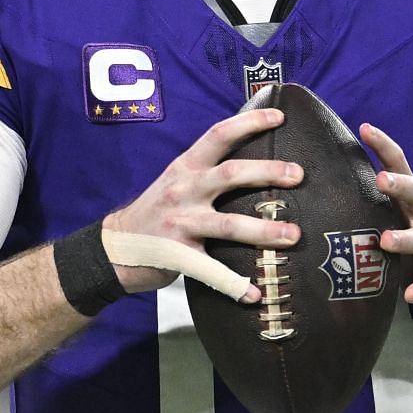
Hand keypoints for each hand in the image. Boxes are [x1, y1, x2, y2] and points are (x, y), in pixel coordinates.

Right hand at [105, 107, 303, 298]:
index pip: (218, 135)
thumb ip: (208, 173)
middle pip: (230, 174)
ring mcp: (180, 223)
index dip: (248, 123)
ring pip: (228, 224)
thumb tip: (256, 166)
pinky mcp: (176, 255)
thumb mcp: (177, 182)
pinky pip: (211, 271)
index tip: (278, 117)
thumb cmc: (155, 213)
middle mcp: (183, 190)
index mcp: (185, 167)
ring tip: (293, 235)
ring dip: (264, 230)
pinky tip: (254, 294)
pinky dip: (234, 284)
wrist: (113, 248)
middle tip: (298, 174)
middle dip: (268, 172)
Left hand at [360, 123, 412, 314]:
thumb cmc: (408, 231)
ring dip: (405, 238)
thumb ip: (367, 196)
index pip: (399, 164)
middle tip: (381, 179)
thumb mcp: (394, 210)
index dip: (384, 146)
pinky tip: (409, 295)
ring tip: (386, 240)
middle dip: (401, 185)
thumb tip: (317, 173)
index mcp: (409, 197)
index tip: (365, 128)